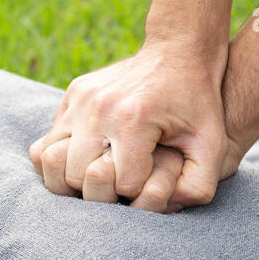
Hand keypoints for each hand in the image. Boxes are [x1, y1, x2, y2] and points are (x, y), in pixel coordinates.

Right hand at [29, 38, 235, 211]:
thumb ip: (199, 184)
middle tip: (119, 185)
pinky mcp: (72, 95)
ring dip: (71, 178)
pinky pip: (46, 142)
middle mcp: (100, 109)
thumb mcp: (211, 143)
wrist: (178, 49)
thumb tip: (169, 210)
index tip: (149, 181)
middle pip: (78, 177)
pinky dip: (60, 159)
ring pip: (51, 162)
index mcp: (134, 121)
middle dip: (99, 191)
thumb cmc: (198, 103)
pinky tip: (85, 159)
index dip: (137, 193)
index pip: (120, 186)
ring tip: (94, 177)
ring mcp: (80, 100)